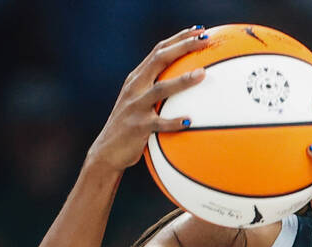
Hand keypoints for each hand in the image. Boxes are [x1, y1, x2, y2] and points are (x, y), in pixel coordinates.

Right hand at [86, 27, 209, 171]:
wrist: (107, 151)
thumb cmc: (132, 128)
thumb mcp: (143, 104)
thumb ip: (161, 93)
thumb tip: (192, 87)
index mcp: (138, 78)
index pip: (159, 51)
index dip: (178, 38)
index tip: (199, 30)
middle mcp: (135, 87)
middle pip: (160, 59)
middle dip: (183, 46)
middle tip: (205, 40)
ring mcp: (135, 106)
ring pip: (160, 89)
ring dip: (182, 80)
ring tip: (202, 74)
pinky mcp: (137, 127)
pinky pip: (158, 123)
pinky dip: (174, 122)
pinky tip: (190, 121)